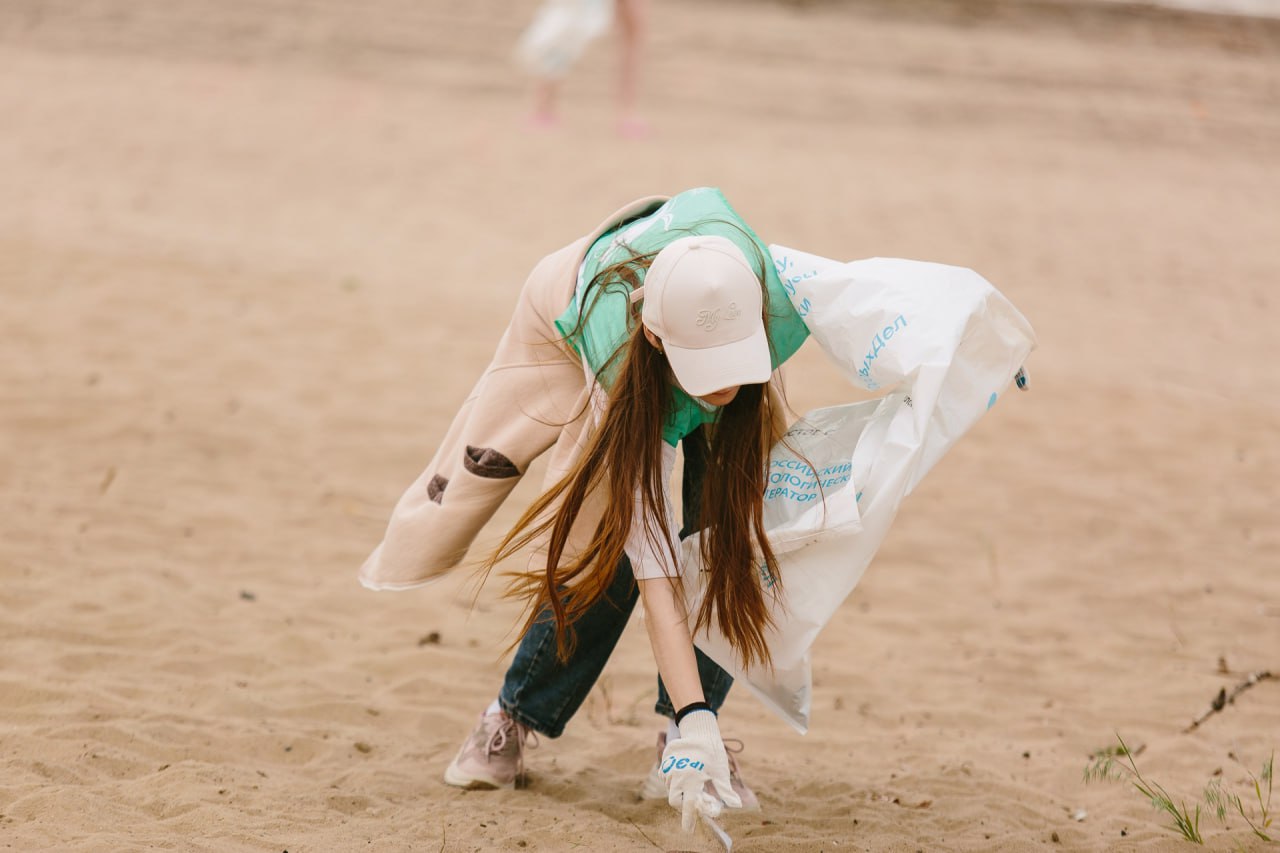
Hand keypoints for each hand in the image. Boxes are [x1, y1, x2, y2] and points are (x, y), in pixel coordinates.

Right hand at [660, 709, 741, 830]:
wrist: (700, 730)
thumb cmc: (713, 751)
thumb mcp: (721, 771)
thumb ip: (725, 790)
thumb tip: (737, 805)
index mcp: (691, 780)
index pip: (688, 806)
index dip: (688, 819)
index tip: (688, 830)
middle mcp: (677, 776)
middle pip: (674, 800)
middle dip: (682, 803)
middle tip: (694, 799)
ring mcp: (668, 768)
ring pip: (670, 787)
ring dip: (679, 789)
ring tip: (693, 779)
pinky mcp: (665, 761)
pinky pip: (666, 776)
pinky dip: (673, 778)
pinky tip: (685, 771)